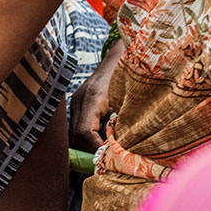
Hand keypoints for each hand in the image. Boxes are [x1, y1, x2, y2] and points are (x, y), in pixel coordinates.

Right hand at [69, 38, 124, 152]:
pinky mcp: (82, 100)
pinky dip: (90, 135)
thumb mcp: (135, 100)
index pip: (83, 132)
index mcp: (94, 97)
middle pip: (75, 133)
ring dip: (89, 143)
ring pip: (75, 130)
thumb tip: (126, 150)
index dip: (94, 148)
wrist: (128, 48)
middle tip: (107, 162)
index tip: (108, 158)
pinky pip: (79, 123)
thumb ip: (129, 123)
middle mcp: (81, 98)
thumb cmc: (135, 73)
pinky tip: (104, 140)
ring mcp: (79, 98)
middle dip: (90, 150)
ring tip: (106, 154)